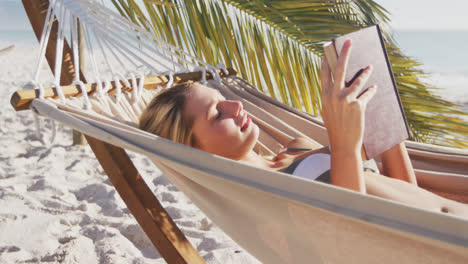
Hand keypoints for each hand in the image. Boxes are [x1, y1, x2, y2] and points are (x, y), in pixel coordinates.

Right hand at [320, 39, 376, 153]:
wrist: (343, 143)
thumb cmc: (335, 127)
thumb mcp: (328, 110)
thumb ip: (331, 96)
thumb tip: (340, 82)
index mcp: (324, 96)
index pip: (325, 73)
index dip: (327, 60)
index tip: (328, 49)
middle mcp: (333, 96)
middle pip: (340, 69)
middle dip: (345, 53)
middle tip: (349, 41)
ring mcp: (346, 100)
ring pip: (357, 80)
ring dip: (364, 73)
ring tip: (369, 67)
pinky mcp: (358, 105)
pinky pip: (366, 94)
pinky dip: (371, 91)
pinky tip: (374, 88)